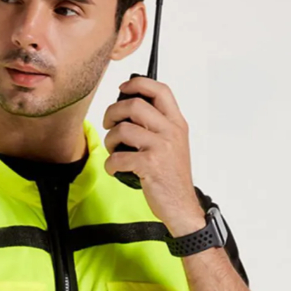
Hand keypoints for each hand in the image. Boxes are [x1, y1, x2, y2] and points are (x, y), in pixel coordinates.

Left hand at [102, 76, 205, 235]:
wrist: (182, 206)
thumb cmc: (173, 177)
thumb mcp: (173, 145)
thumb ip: (158, 125)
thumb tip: (130, 108)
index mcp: (177, 124)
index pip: (160, 90)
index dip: (137, 84)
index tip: (123, 89)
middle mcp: (171, 131)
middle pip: (134, 105)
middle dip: (112, 112)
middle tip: (108, 124)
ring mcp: (161, 147)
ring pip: (122, 129)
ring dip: (109, 140)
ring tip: (113, 151)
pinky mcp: (150, 165)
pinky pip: (118, 157)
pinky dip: (110, 164)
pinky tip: (115, 169)